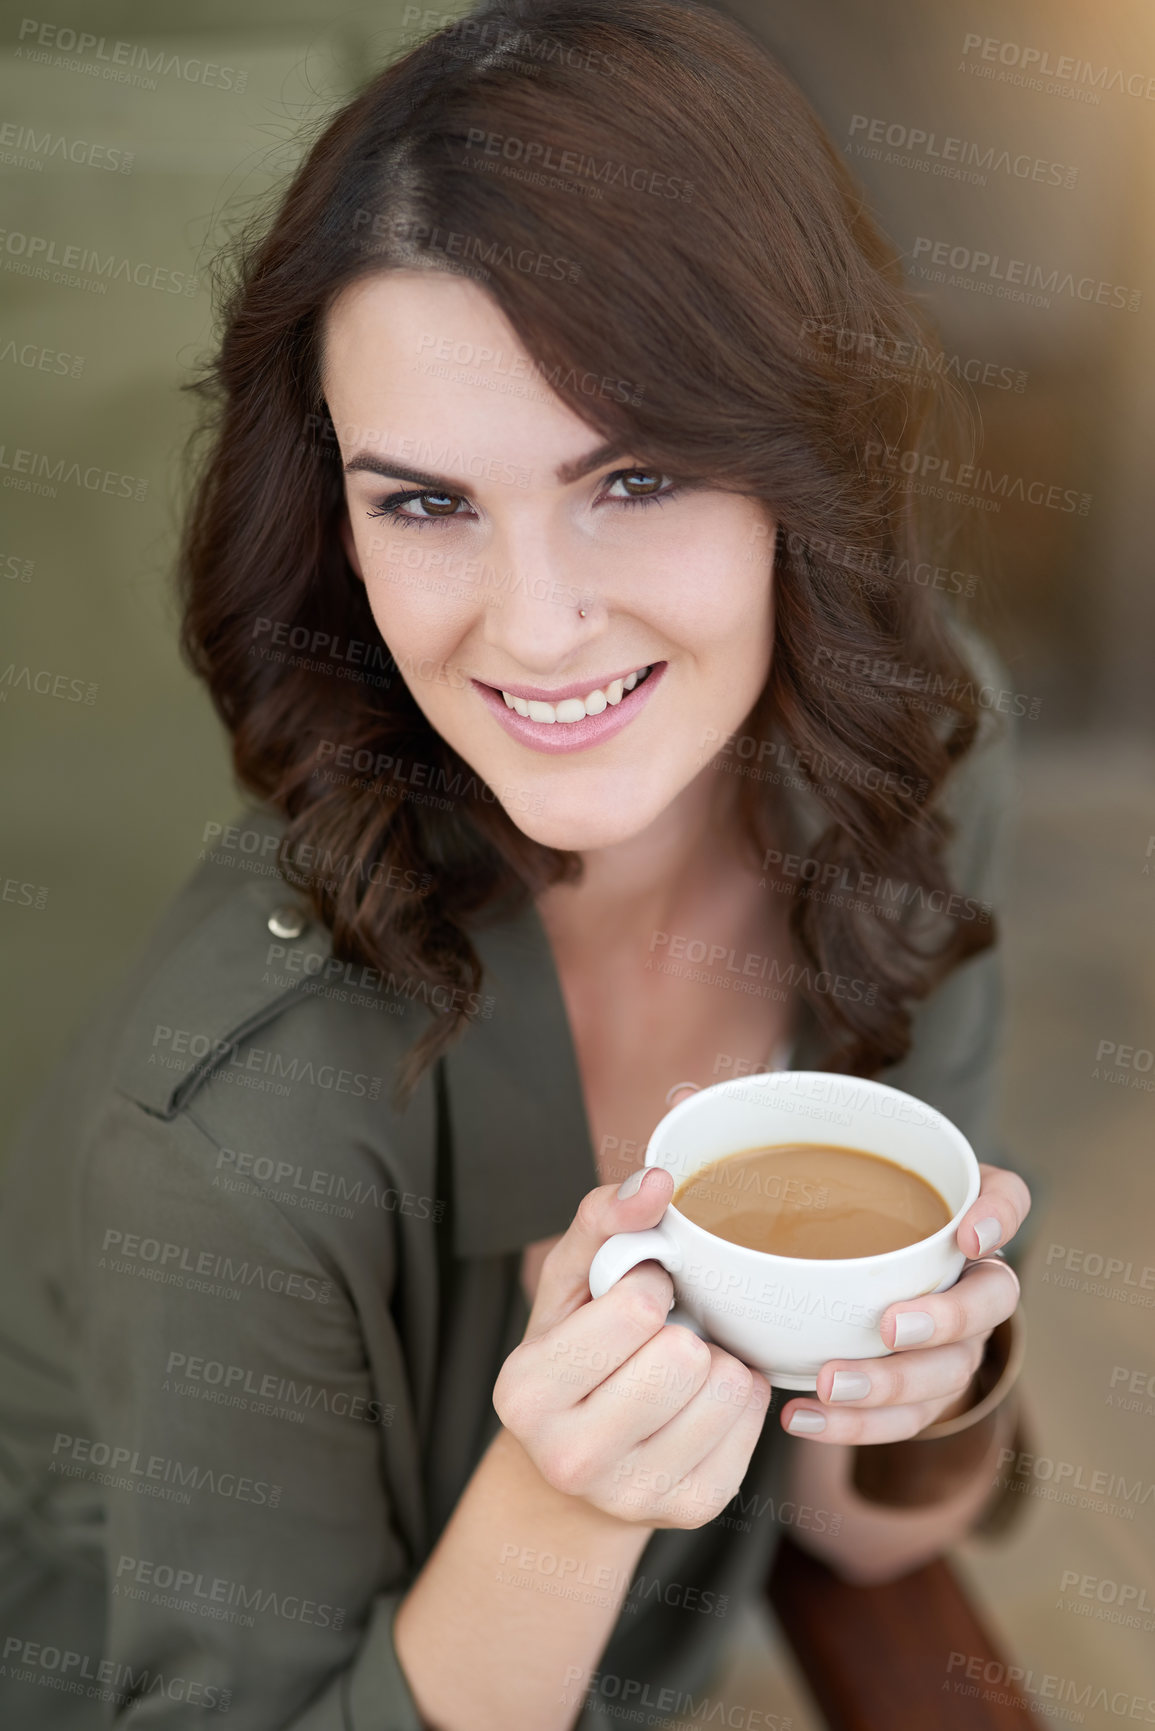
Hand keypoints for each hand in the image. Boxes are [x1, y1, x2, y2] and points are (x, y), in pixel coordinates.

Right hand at [493, 1169, 771, 1527]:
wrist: (574, 1470)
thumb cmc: (575, 1353)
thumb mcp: (569, 1282)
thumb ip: (604, 1218)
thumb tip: (657, 1181)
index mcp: (527, 1391)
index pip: (635, 1309)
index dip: (648, 1287)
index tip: (634, 1301)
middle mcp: (571, 1457)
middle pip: (684, 1356)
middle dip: (682, 1329)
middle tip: (659, 1339)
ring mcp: (633, 1495)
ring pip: (728, 1386)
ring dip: (715, 1360)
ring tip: (680, 1371)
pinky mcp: (691, 1509)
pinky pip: (754, 1420)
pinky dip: (738, 1397)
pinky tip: (700, 1403)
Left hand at [781, 1161, 1029, 1443]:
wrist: (844, 1293)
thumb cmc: (829, 1212)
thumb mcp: (810, 1168)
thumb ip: (757, 1134)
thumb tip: (682, 1095)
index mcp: (953, 1207)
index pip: (1005, 1196)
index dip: (998, 1214)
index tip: (965, 1232)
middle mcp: (969, 1275)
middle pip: (992, 1300)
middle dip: (946, 1318)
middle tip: (888, 1325)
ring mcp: (956, 1340)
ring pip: (951, 1369)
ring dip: (893, 1383)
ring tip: (830, 1384)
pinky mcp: (926, 1392)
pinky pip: (908, 1418)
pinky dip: (858, 1425)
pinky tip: (803, 1418)